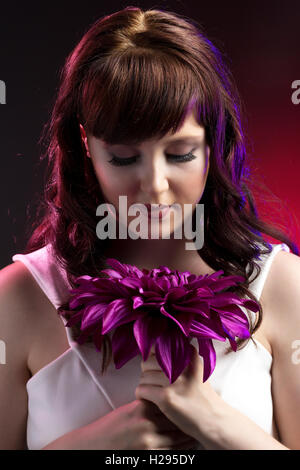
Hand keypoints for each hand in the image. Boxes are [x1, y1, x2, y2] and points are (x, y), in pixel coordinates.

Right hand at [72, 399, 198, 449]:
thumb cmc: (110, 427)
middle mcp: (146, 424)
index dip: (181, 403)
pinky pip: (171, 454)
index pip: (168, 403)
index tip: (190, 402)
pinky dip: (181, 451)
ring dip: (188, 436)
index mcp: (141, 408)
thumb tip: (164, 400)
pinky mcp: (148, 456)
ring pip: (177, 439)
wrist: (94, 446)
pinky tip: (187, 447)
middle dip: (187, 420)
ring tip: (197, 433)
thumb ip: (146, 405)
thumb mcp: (127, 410)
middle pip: (176, 421)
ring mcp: (148, 442)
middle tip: (199, 418)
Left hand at [135, 345, 224, 444]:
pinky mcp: (166, 396)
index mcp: (187, 355)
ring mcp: (173, 381)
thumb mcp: (196, 368)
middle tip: (154, 383)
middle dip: (147, 373)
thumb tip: (154, 348)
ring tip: (154, 393)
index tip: (156, 368)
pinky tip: (151, 400)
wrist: (213, 419)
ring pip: (143, 377)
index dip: (152, 358)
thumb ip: (180, 357)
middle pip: (147, 362)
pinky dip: (142, 396)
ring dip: (145, 386)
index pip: (157, 347)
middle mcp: (180, 365)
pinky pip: (142, 390)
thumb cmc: (201, 396)